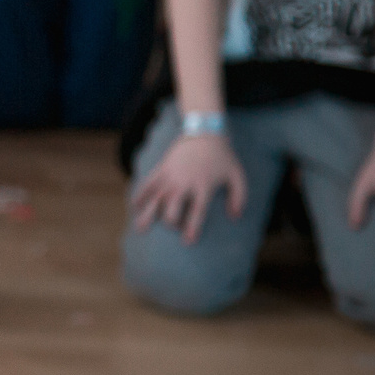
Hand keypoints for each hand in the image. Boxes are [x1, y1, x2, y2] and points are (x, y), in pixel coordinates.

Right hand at [129, 130, 244, 243]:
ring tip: (140, 229)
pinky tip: (135, 206)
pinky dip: (141, 195)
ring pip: (156, 198)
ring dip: (148, 214)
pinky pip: (148, 183)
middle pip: (172, 207)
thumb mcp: (237, 175)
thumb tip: (235, 217)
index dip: (192, 227)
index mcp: (203, 186)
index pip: (197, 211)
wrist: (204, 132)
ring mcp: (170, 175)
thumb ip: (240, 197)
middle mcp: (184, 182)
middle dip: (170, 221)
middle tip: (172, 227)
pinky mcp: (162, 168)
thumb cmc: (223, 156)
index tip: (188, 242)